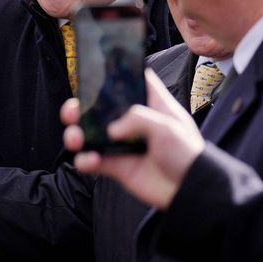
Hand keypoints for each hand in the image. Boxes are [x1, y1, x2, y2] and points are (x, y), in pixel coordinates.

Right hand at [61, 69, 205, 209]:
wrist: (190, 191)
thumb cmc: (188, 154)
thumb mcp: (168, 128)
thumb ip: (138, 120)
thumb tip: (112, 129)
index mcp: (150, 105)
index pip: (131, 82)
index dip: (115, 74)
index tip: (95, 70)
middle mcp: (133, 122)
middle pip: (100, 107)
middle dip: (80, 107)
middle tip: (72, 112)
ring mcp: (122, 144)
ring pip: (90, 134)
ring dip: (76, 134)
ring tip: (75, 139)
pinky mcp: (116, 166)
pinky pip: (92, 160)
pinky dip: (85, 160)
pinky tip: (89, 161)